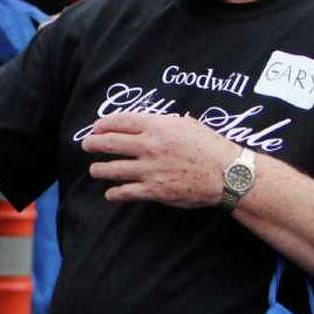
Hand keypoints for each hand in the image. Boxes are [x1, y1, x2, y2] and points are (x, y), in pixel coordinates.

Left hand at [80, 113, 238, 207]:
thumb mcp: (186, 124)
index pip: (119, 121)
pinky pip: (125, 192)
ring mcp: (149, 169)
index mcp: (157, 126)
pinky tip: (110, 193)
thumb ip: (162, 123)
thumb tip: (144, 124)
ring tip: (95, 169)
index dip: (103, 124)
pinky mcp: (154, 190)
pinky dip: (114, 193)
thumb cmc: (210, 146)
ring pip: (111, 169)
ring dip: (98, 169)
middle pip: (109, 143)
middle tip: (86, 145)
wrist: (227, 174)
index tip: (96, 127)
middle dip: (92, 144)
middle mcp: (149, 146)